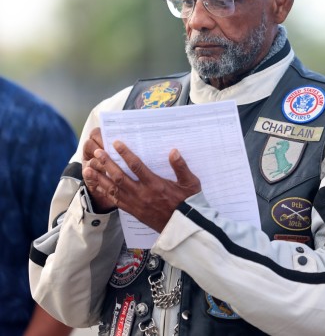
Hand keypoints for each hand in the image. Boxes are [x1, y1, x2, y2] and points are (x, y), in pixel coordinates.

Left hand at [82, 140, 201, 231]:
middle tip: (98, 153)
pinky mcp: (133, 211)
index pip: (137, 166)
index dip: (125, 153)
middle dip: (107, 164)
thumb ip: (182, 167)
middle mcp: (143, 194)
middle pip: (120, 177)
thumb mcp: (191, 183)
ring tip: (88, 168)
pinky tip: (95, 186)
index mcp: (156, 185)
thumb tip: (174, 151)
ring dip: (100, 178)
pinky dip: (104, 193)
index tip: (116, 143)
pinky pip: (115, 201)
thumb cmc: (188, 203)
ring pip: (113, 189)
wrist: (183, 226)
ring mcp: (136, 204)